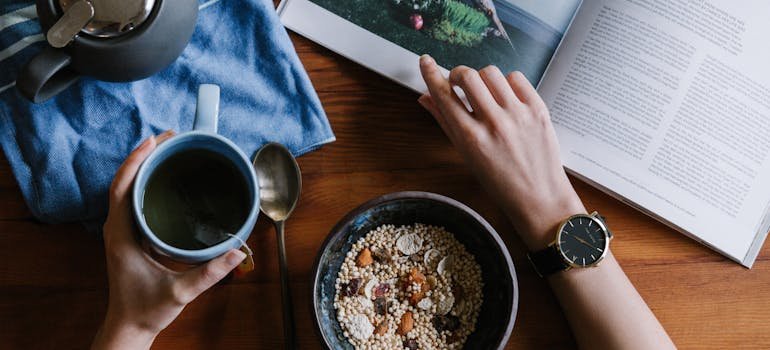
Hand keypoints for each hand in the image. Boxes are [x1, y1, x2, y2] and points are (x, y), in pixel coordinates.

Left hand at [93, 131, 245, 349]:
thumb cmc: (146, 309)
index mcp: (122, 236)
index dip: (136, 161)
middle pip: (124, 181)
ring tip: (168, 149)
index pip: (122, 188)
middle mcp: (118, 229)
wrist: (130, 326)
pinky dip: (146, 182)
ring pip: (127, 189)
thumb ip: (209, 273)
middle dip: (144, 155)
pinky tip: (165, 178)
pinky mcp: (130, 236)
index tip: (154, 141)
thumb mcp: (180, 292)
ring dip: (144, 166)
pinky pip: (134, 200)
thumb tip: (237, 252)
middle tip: (170, 138)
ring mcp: (122, 231)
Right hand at [418, 55, 584, 249]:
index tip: (425, 61)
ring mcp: (518, 114)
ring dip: (482, 78)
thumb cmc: (500, 182)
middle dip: (458, 74)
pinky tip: (505, 97)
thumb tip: (425, 98)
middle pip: (467, 75)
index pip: (444, 95)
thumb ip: (445, 123)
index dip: (431, 74)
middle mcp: (494, 123)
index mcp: (471, 138)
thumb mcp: (466, 156)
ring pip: (491, 72)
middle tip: (459, 83)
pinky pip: (516, 78)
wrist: (539, 197)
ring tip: (485, 93)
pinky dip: (506, 82)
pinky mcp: (538, 109)